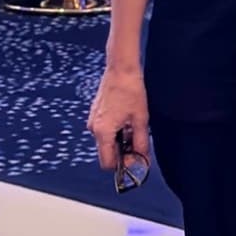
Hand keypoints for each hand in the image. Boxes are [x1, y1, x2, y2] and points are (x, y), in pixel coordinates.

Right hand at [89, 66, 151, 180]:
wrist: (121, 70)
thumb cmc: (131, 92)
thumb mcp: (141, 120)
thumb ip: (141, 142)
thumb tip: (142, 159)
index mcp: (103, 132)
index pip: (107, 163)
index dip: (123, 165)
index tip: (136, 160)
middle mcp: (94, 129)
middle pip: (107, 152)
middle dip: (123, 152)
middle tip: (139, 144)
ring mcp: (93, 121)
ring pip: (107, 141)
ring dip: (121, 141)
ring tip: (135, 128)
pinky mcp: (96, 114)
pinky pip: (105, 130)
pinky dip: (116, 131)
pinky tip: (128, 121)